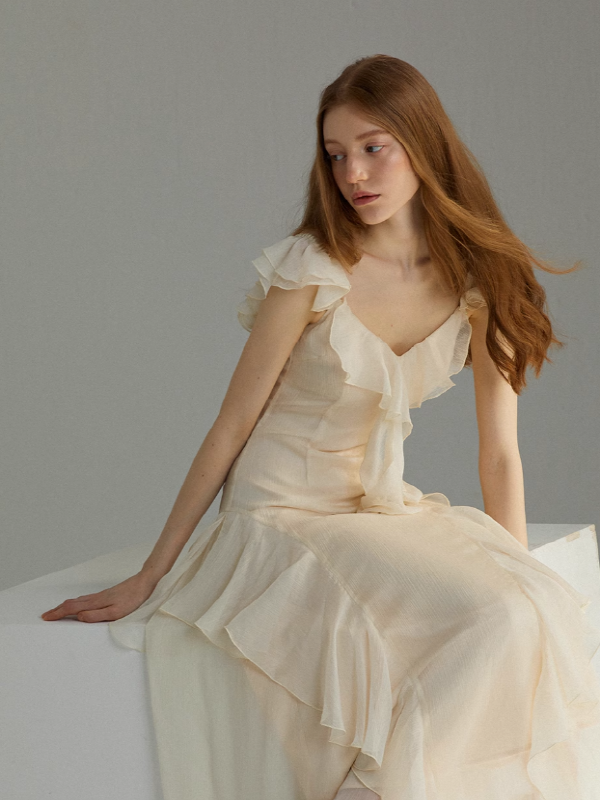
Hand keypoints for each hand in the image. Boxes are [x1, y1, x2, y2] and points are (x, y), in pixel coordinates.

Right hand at [40, 571, 159, 622]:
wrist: (144, 582)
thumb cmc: (133, 599)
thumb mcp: (116, 612)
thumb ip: (97, 615)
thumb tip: (79, 617)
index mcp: (96, 603)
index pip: (72, 609)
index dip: (58, 613)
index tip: (46, 617)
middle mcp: (96, 598)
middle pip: (72, 603)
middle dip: (58, 610)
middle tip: (46, 615)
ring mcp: (101, 595)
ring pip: (78, 600)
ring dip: (65, 606)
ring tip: (58, 611)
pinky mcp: (107, 594)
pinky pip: (85, 599)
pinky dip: (75, 603)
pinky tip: (78, 604)